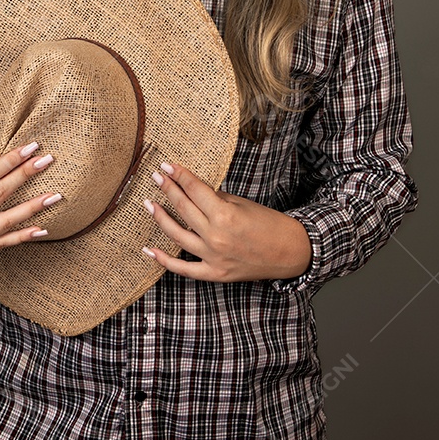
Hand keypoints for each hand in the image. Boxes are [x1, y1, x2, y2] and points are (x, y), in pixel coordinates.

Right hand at [0, 142, 60, 257]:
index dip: (11, 160)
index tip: (30, 148)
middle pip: (2, 194)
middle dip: (26, 176)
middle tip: (47, 161)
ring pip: (8, 222)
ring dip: (34, 208)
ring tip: (55, 196)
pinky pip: (4, 245)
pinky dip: (23, 237)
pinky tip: (42, 230)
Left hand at [141, 161, 312, 281]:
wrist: (289, 252)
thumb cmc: (269, 224)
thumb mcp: (242, 204)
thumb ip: (216, 199)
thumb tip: (193, 191)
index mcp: (225, 215)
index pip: (194, 190)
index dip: (179, 175)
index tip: (167, 166)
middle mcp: (216, 236)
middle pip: (183, 208)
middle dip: (168, 189)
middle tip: (156, 177)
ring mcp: (213, 257)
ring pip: (177, 236)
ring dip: (161, 218)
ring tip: (148, 204)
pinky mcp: (214, 273)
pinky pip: (183, 268)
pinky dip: (164, 260)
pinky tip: (148, 249)